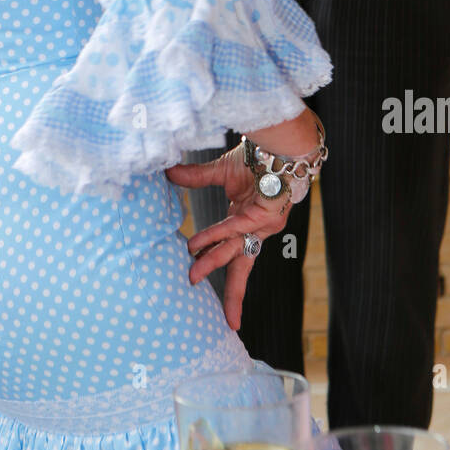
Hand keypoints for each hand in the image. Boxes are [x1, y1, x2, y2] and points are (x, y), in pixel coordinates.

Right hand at [167, 145, 291, 331]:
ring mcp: (261, 224)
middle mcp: (254, 228)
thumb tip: (169, 172)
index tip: (220, 301)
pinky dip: (215, 236)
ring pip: (234, 250)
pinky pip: (234, 228)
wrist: (279, 146)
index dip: (225, 274)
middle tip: (206, 303)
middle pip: (240, 264)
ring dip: (212, 263)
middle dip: (229, 290)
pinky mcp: (264, 215)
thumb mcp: (221, 172)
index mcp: (246, 221)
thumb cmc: (257, 158)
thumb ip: (196, 177)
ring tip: (192, 275)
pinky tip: (197, 245)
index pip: (235, 254)